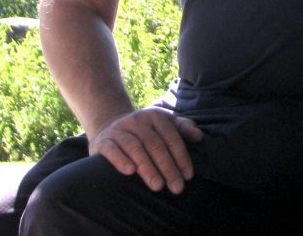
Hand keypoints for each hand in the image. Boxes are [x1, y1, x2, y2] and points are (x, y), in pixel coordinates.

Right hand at [89, 107, 203, 193]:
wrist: (109, 126)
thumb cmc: (145, 131)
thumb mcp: (164, 124)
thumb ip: (183, 128)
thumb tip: (199, 136)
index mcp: (155, 116)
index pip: (171, 137)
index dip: (181, 156)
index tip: (188, 176)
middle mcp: (137, 120)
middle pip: (155, 144)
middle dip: (167, 167)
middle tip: (176, 187)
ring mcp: (119, 130)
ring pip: (135, 148)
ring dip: (147, 168)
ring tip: (158, 186)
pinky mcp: (102, 141)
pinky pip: (112, 150)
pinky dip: (121, 160)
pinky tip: (130, 172)